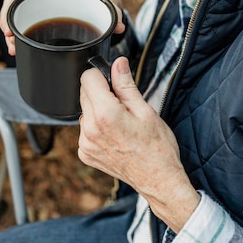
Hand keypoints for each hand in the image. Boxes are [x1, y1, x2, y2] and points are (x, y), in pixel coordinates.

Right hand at [0, 0, 124, 55]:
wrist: (102, 4)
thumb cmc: (102, 0)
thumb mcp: (108, 2)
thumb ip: (114, 12)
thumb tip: (118, 26)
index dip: (12, 9)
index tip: (9, 30)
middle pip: (17, 1)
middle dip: (9, 23)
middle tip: (12, 44)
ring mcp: (42, 1)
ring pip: (17, 11)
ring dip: (12, 30)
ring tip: (14, 48)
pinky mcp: (41, 11)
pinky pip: (23, 18)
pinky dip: (18, 33)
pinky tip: (18, 47)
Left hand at [78, 56, 199, 231]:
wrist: (158, 179)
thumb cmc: (157, 147)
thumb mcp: (145, 110)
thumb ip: (126, 85)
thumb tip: (118, 63)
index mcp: (105, 114)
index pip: (88, 78)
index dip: (102, 75)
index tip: (114, 81)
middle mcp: (90, 129)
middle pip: (84, 93)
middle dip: (101, 93)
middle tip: (123, 106)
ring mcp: (85, 143)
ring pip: (85, 112)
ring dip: (98, 111)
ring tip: (121, 124)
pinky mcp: (84, 153)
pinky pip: (85, 130)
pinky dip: (96, 128)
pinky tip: (114, 135)